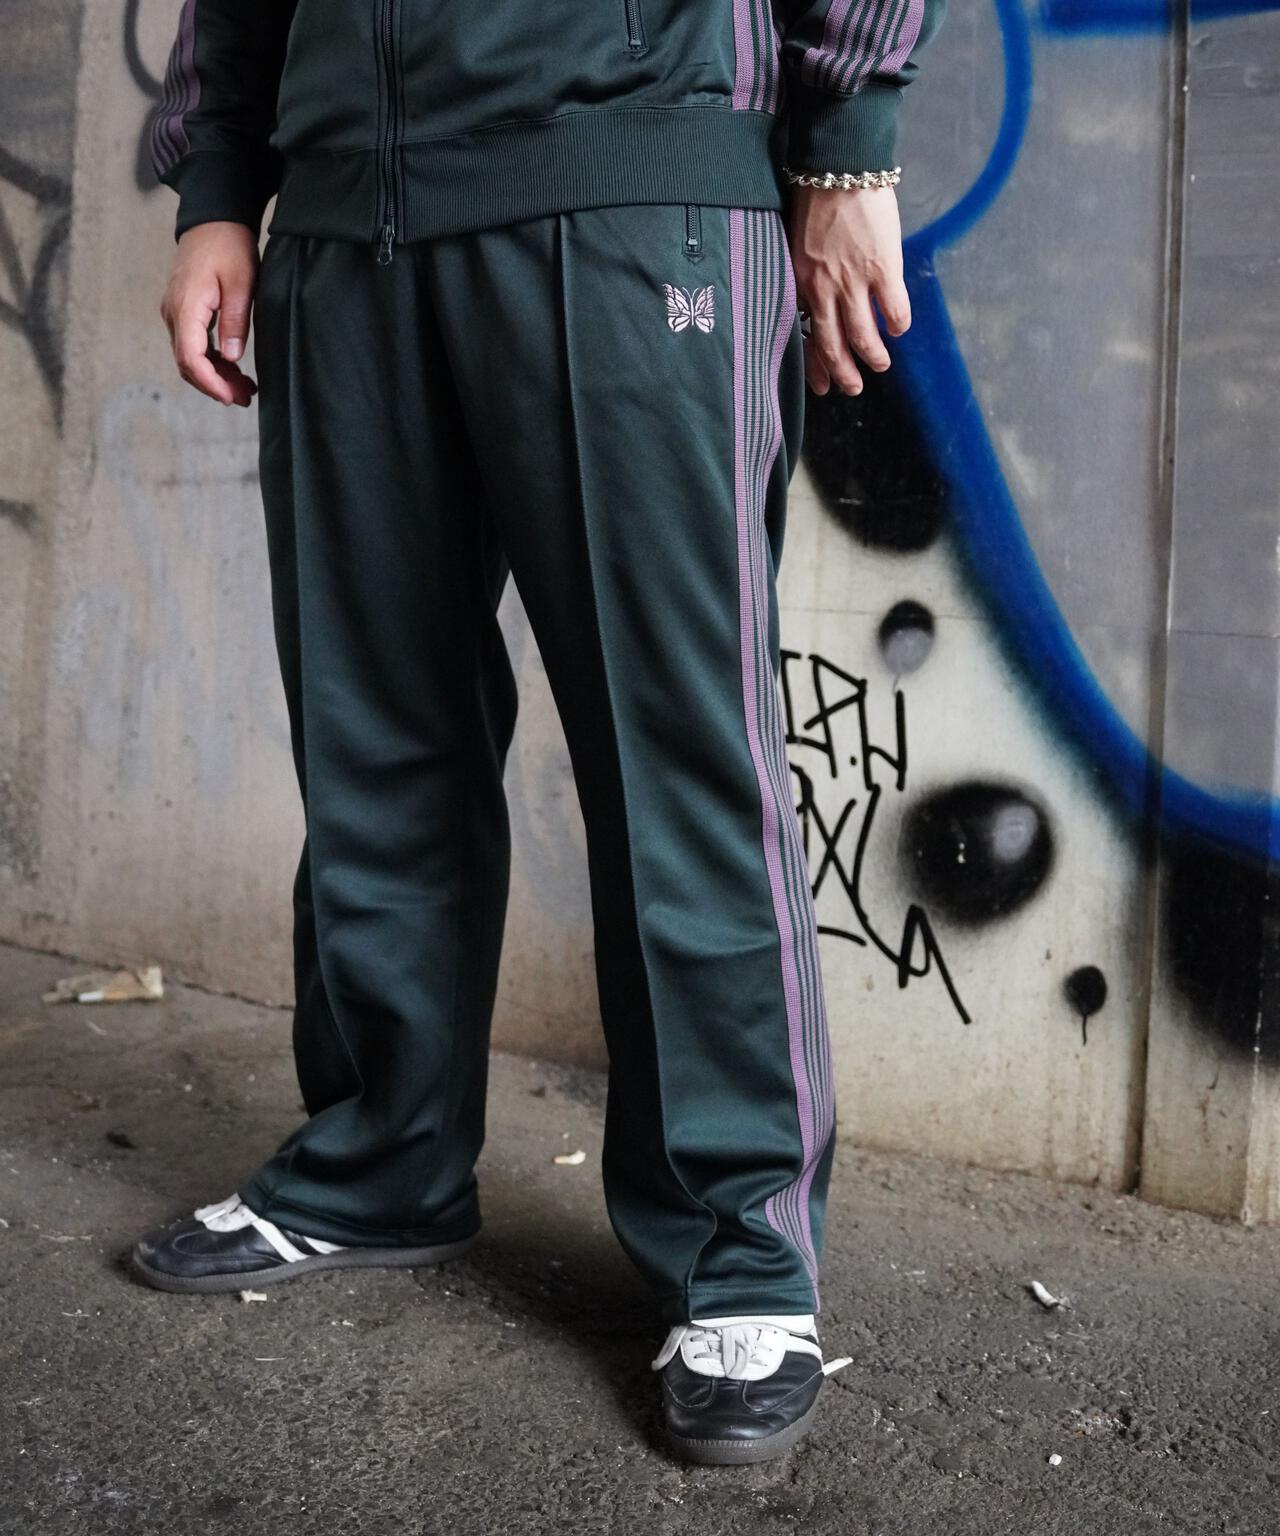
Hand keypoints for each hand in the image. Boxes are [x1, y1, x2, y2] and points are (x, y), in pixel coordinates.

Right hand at [159, 221, 260, 406]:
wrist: (214, 219)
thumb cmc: (229, 245)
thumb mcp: (241, 282)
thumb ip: (236, 321)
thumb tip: (231, 357)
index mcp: (186, 306)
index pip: (190, 357)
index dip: (209, 382)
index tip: (230, 396)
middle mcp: (174, 312)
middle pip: (187, 363)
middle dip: (214, 385)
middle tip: (244, 398)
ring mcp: (176, 312)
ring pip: (190, 357)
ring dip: (214, 376)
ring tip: (244, 390)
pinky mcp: (184, 312)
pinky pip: (194, 345)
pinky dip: (212, 362)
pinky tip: (234, 371)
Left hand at [784, 183, 910, 396]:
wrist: (840, 164)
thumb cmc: (815, 195)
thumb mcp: (796, 241)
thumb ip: (805, 273)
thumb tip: (815, 297)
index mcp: (800, 282)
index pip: (804, 336)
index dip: (815, 365)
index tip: (821, 386)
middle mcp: (824, 290)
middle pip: (833, 345)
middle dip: (843, 373)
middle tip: (852, 388)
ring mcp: (854, 281)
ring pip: (863, 336)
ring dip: (873, 357)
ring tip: (881, 366)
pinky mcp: (884, 268)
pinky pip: (894, 310)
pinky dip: (898, 325)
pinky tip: (899, 330)